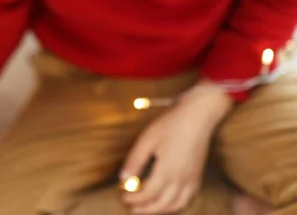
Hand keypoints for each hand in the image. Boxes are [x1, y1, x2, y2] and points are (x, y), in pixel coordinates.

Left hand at [120, 82, 232, 213]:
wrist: (198, 115)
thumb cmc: (171, 124)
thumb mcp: (148, 139)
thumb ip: (135, 160)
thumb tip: (122, 179)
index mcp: (167, 171)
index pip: (148, 195)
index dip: (134, 199)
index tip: (123, 197)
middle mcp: (181, 180)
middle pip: (162, 205)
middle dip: (145, 209)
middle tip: (132, 208)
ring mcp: (192, 179)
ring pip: (176, 206)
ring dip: (160, 211)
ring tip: (147, 208)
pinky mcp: (198, 176)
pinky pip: (188, 199)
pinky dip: (176, 206)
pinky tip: (168, 201)